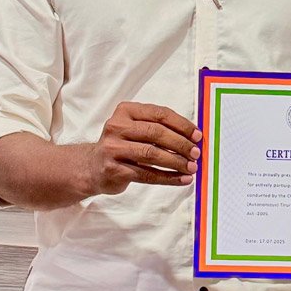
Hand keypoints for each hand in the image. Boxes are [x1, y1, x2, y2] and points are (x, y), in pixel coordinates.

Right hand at [85, 102, 201, 194]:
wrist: (92, 167)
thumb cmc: (123, 145)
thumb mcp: (136, 129)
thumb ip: (160, 128)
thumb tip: (194, 137)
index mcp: (126, 111)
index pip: (159, 114)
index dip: (182, 125)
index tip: (198, 136)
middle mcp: (117, 127)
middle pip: (156, 133)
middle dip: (181, 144)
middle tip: (196, 153)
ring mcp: (113, 149)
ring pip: (152, 154)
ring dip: (176, 162)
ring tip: (192, 167)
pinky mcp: (114, 170)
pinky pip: (147, 175)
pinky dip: (168, 178)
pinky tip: (182, 179)